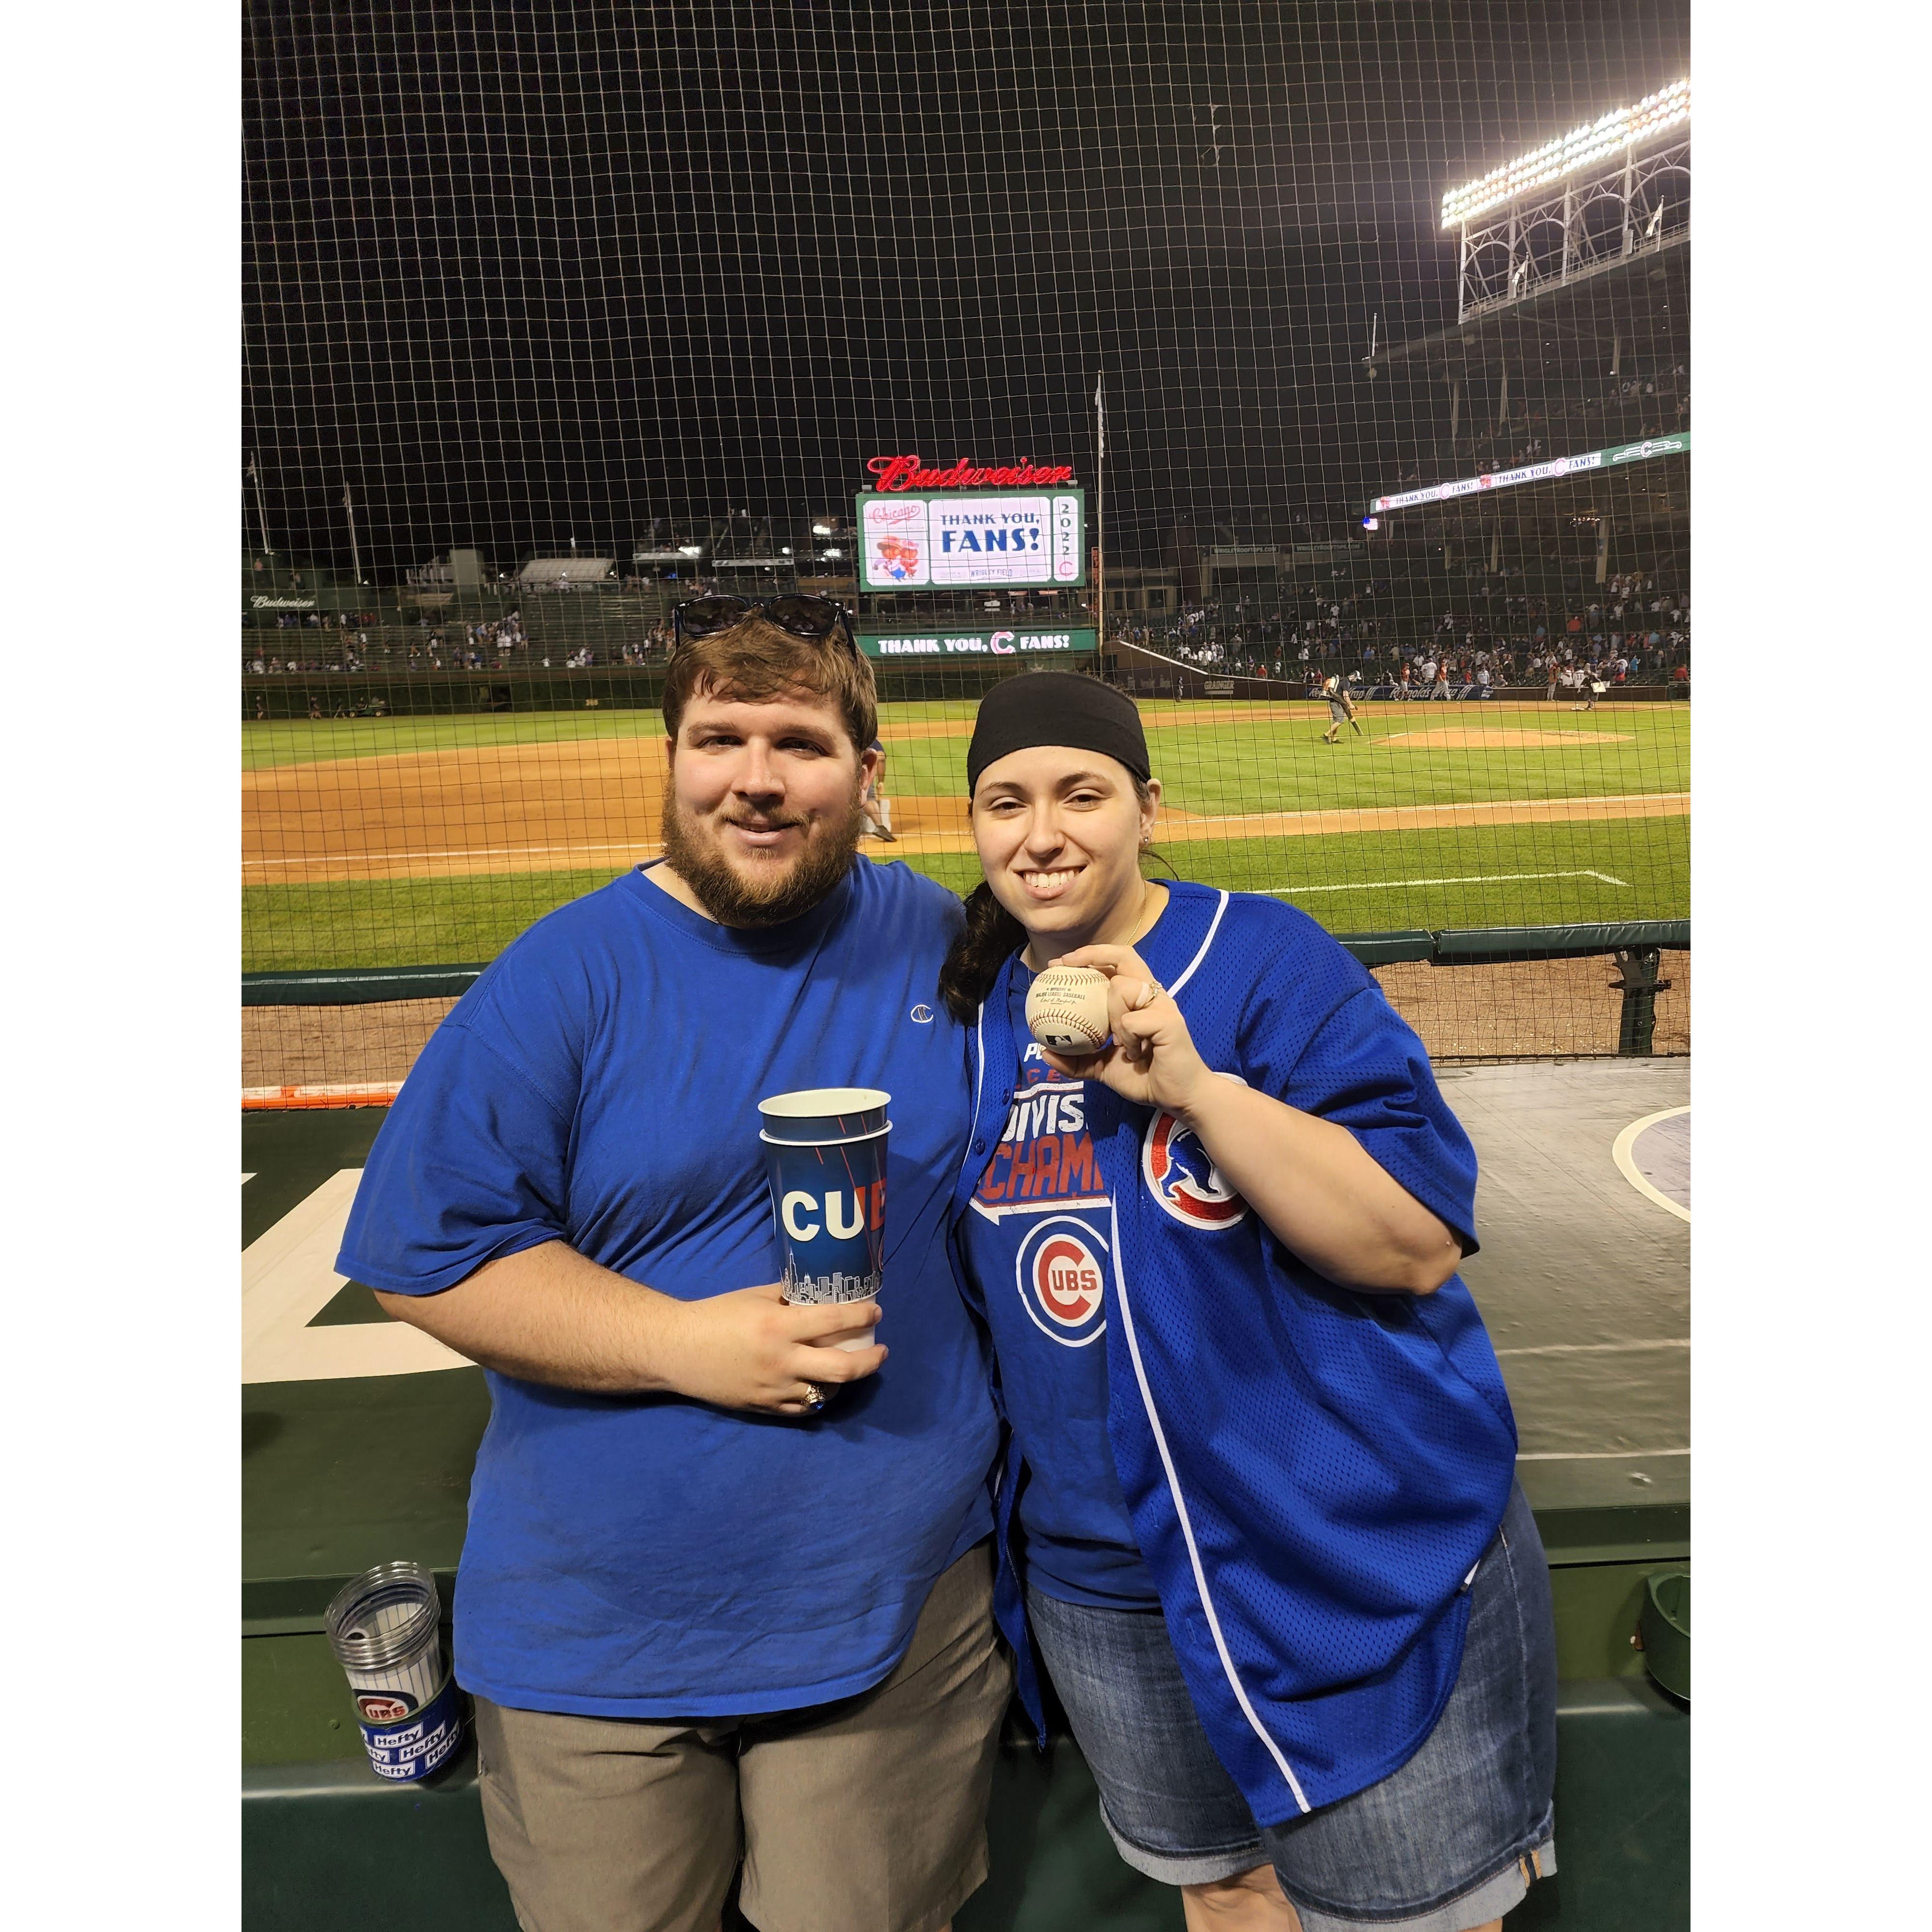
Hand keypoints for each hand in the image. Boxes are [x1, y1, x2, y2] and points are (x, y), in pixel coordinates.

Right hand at [658, 1282, 885, 1415]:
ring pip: (826, 1393)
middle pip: (842, 1369)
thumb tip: (820, 1295)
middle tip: (881, 1352)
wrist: (678, 1350)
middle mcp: (782, 1361)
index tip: (876, 1313)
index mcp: (778, 1326)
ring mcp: (774, 1389)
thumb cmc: (716, 1315)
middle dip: (871, 1361)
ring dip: (844, 1381)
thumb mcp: (755, 1296)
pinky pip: (803, 1410)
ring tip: (848, 1368)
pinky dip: (818, 1398)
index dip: (862, 1317)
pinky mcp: (764, 1407)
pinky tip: (821, 1387)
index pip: (834, 1322)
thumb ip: (789, 1297)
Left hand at [1039, 944, 1212, 1117]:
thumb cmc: (1144, 1078)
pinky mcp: (1169, 1020)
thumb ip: (1077, 1060)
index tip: (1057, 966)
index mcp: (1137, 999)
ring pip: (1122, 987)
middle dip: (1093, 954)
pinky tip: (1135, 1054)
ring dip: (1112, 1015)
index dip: (1087, 957)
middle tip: (1066, 966)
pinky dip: (1127, 1038)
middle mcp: (1151, 995)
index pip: (1114, 964)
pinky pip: (1132, 1020)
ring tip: (1119, 1043)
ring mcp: (1162, 1005)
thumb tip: (1044, 1053)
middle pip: (1124, 955)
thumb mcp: (1102, 1068)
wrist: (1177, 1098)